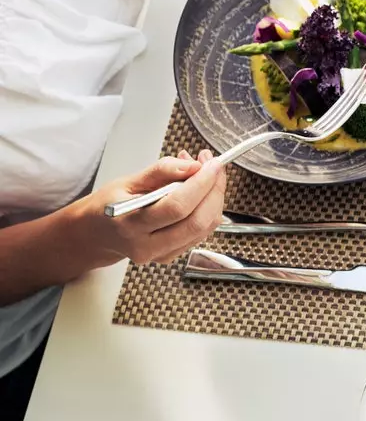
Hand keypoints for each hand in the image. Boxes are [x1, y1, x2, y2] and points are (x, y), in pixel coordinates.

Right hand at [68, 150, 227, 265]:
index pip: (176, 207)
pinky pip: (202, 233)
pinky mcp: (171, 255)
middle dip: (214, 191)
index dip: (201, 184)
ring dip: (214, 198)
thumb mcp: (127, 182)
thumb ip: (161, 172)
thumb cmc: (109, 206)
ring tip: (206, 174)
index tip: (213, 164)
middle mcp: (146, 245)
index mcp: (130, 224)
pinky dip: (208, 210)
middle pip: (197, 221)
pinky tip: (201, 192)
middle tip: (214, 167)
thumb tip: (192, 166)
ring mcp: (160, 254)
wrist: (96, 234)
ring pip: (204, 228)